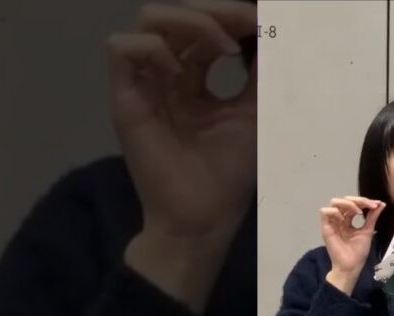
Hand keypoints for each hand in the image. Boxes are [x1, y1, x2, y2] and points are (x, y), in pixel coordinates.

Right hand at [109, 0, 256, 311]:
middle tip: (247, 22)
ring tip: (222, 46)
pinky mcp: (125, 100)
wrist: (202, 217)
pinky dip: (152, 48)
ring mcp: (144, 85)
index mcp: (194, 78)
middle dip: (213, 11)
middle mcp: (166, 75)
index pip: (203, 28)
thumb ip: (259, 76)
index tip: (262, 22)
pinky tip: (180, 70)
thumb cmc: (226, 173)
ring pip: (148, 21)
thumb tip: (272, 34)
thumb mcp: (252, 115)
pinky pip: (120, 49)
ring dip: (189, 22)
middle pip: (175, 15)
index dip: (229, 16)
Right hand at [320, 197, 385, 294]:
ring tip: (358, 212)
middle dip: (357, 200)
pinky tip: (344, 218)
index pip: (353, 204)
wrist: (351, 266)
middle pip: (343, 200)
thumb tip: (381, 203)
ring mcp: (332, 223)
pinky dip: (335, 211)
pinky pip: (325, 212)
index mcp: (348, 220)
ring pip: (334, 202)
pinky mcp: (326, 228)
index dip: (364, 201)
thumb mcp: (368, 231)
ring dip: (347, 203)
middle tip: (369, 205)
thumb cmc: (358, 252)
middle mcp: (339, 219)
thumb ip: (372, 217)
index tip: (376, 205)